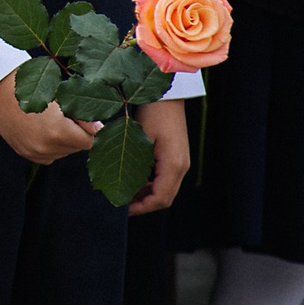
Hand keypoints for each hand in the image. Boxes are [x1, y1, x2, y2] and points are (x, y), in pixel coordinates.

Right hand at [0, 69, 98, 164]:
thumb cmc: (29, 83)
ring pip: (64, 152)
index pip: (89, 141)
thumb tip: (99, 129)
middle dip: (76, 133)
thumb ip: (82, 114)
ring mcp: (33, 152)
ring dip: (63, 140)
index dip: (88, 126)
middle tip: (61, 113)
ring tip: (49, 119)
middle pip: (77, 148)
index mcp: (57, 131)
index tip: (78, 114)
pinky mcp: (25, 153)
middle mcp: (45, 146)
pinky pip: (49, 155)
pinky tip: (40, 128)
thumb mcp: (60, 94)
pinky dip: (50, 145)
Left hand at [129, 100, 190, 216]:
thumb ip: (135, 164)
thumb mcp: (140, 138)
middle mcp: (181, 166)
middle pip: (165, 197)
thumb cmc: (153, 112)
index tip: (123, 209)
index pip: (160, 198)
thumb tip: (125, 186)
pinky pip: (166, 178)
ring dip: (147, 194)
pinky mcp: (178, 156)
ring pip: (166, 189)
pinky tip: (135, 180)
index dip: (142, 207)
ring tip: (126, 194)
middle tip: (122, 204)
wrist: (168, 95)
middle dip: (144, 204)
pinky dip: (152, 184)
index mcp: (173, 165)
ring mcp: (181, 161)